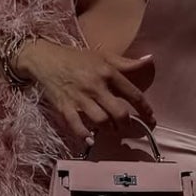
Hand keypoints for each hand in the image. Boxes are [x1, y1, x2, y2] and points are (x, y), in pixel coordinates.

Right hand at [10, 38, 155, 148]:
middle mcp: (96, 86)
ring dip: (109, 130)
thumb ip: (126, 62)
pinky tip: (90, 140)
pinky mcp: (65, 107)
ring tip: (111, 130)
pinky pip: (77, 126)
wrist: (45, 59)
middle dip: (127, 124)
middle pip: (119, 113)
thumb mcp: (103, 55)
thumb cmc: (76, 58)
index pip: (133, 94)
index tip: (151, 119)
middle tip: (127, 126)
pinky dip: (85, 136)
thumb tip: (149, 60)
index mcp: (107, 72)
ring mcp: (80, 98)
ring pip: (101, 121)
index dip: (145, 109)